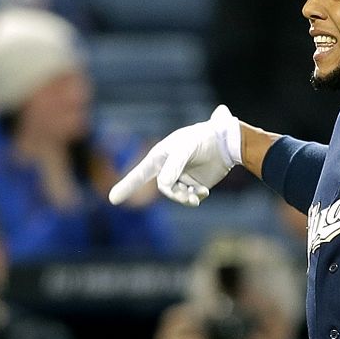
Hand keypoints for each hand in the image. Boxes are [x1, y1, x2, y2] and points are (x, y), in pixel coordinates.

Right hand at [109, 105, 243, 206]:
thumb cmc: (202, 138)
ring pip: (177, 195)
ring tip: (198, 196)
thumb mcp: (184, 149)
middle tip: (189, 196)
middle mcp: (168, 168)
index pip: (140, 173)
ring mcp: (181, 176)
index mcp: (160, 156)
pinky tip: (204, 192)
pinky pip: (190, 196)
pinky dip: (196, 196)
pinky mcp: (195, 183)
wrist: (227, 141)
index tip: (112, 199)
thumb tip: (163, 187)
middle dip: (175, 194)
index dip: (126, 186)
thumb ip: (172, 167)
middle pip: (165, 189)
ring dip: (186, 197)